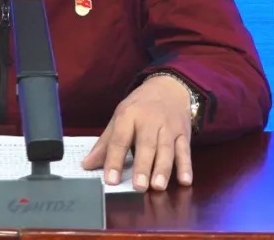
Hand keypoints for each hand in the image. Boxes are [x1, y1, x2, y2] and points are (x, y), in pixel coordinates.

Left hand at [81, 75, 193, 191]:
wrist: (169, 87)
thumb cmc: (140, 106)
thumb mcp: (120, 117)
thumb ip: (105, 143)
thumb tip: (88, 165)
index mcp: (129, 115)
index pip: (120, 139)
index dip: (114, 160)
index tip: (110, 180)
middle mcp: (149, 121)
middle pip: (146, 145)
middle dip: (143, 166)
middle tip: (138, 186)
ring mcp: (168, 127)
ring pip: (166, 149)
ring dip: (163, 169)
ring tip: (158, 186)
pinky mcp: (183, 133)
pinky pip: (185, 150)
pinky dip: (186, 166)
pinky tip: (185, 180)